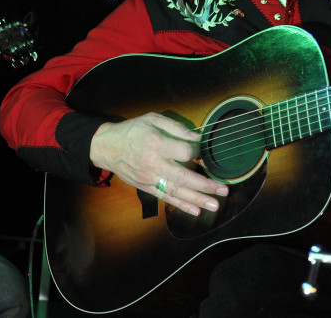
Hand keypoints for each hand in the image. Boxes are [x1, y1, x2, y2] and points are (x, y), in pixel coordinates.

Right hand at [90, 112, 228, 216]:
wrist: (107, 147)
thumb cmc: (133, 130)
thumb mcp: (152, 119)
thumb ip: (176, 128)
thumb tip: (197, 139)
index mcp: (156, 143)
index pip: (184, 151)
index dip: (197, 152)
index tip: (203, 152)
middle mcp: (154, 163)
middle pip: (183, 177)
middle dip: (205, 185)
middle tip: (223, 190)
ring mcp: (149, 178)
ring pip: (176, 191)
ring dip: (197, 200)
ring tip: (215, 205)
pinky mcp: (146, 187)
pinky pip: (166, 197)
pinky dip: (181, 205)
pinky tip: (196, 210)